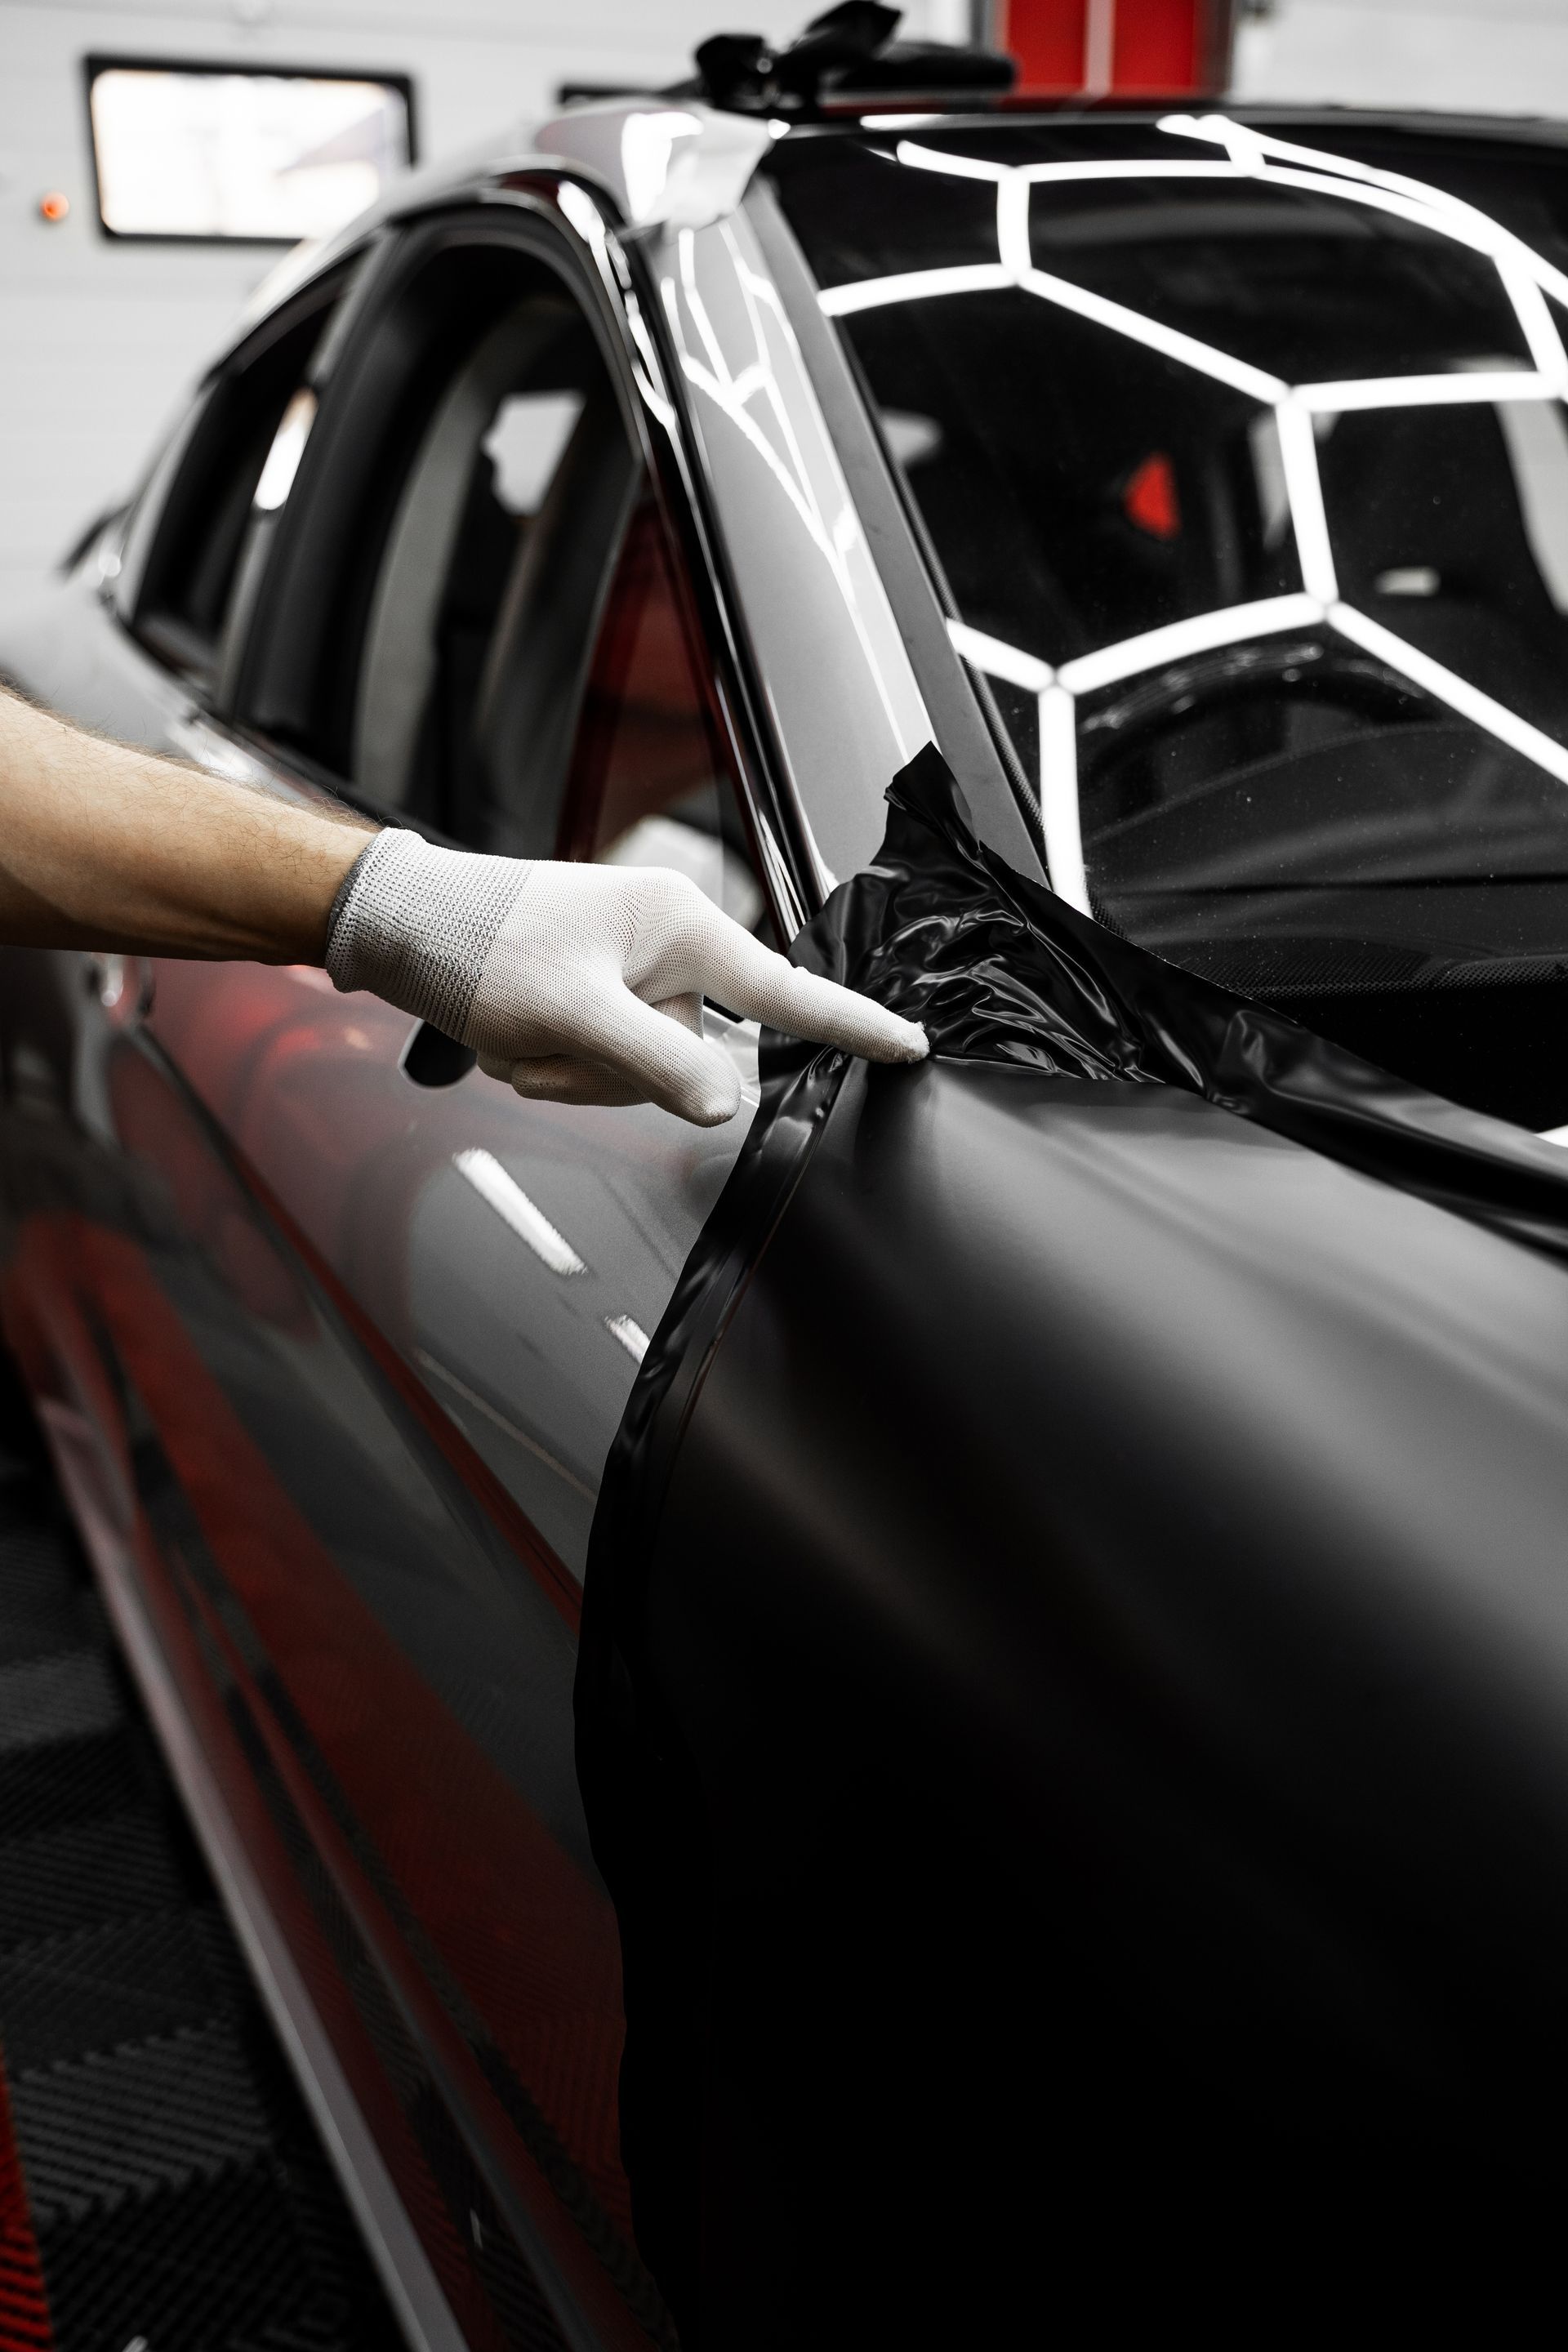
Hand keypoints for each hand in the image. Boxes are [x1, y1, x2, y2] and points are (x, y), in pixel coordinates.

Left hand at [326, 831, 926, 1124]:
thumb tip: (728, 1103)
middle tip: (546, 1037)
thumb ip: (659, 1062)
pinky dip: (555, 1063)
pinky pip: (603, 1064)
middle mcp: (666, 946)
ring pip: (642, 1072)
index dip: (852, 1026)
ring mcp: (631, 972)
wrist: (404, 927)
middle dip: (614, 1070)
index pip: (787, 992)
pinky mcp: (600, 994)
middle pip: (693, 1056)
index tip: (911, 1046)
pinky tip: (516, 1031)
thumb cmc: (482, 949)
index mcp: (681, 928)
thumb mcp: (573, 1013)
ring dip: (575, 1071)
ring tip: (522, 1029)